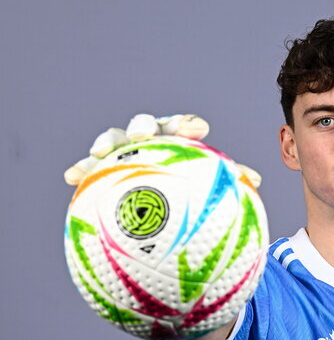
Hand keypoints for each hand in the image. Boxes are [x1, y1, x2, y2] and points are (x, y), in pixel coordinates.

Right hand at [63, 113, 261, 189]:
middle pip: (144, 126)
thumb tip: (257, 181)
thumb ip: (226, 183)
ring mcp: (125, 154)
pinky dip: (81, 170)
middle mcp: (150, 143)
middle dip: (142, 126)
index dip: (187, 125)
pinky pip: (91, 169)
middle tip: (143, 135)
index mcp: (177, 144)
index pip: (183, 127)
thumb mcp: (208, 193)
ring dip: (106, 143)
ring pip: (113, 141)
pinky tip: (71, 178)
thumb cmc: (189, 199)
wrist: (162, 214)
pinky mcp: (104, 170)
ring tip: (99, 152)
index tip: (198, 131)